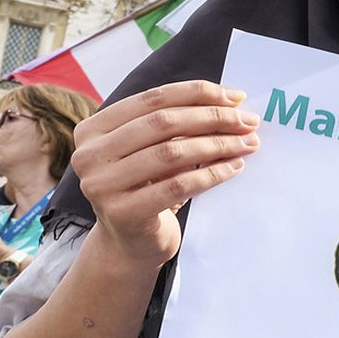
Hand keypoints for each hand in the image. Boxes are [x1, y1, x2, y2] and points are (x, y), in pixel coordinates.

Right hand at [70, 80, 259, 267]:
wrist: (131, 244)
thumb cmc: (148, 189)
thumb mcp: (154, 151)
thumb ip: (178, 126)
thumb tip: (233, 103)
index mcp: (93, 129)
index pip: (152, 99)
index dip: (197, 94)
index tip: (236, 97)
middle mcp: (89, 154)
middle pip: (163, 123)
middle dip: (213, 118)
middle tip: (249, 122)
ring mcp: (101, 184)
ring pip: (172, 153)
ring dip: (218, 145)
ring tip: (248, 144)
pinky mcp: (123, 213)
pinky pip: (179, 186)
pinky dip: (212, 174)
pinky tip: (235, 168)